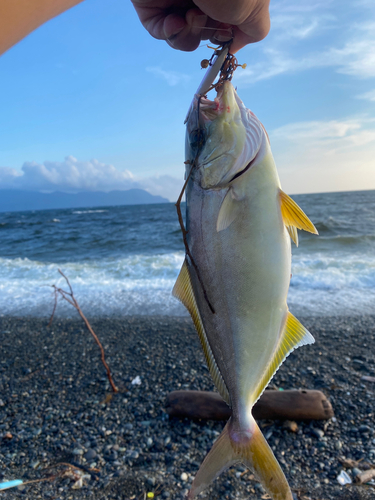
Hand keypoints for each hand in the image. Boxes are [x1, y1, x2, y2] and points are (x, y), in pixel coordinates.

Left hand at [131, 0, 269, 52]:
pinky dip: (169, 33)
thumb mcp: (255, 8)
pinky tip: (174, 21)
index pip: (223, 23)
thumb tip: (235, 45)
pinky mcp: (152, 0)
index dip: (224, 36)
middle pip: (202, 31)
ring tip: (191, 16)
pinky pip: (159, 29)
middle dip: (206, 34)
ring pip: (181, 34)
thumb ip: (254, 30)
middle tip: (209, 21)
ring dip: (188, 35)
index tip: (225, 36)